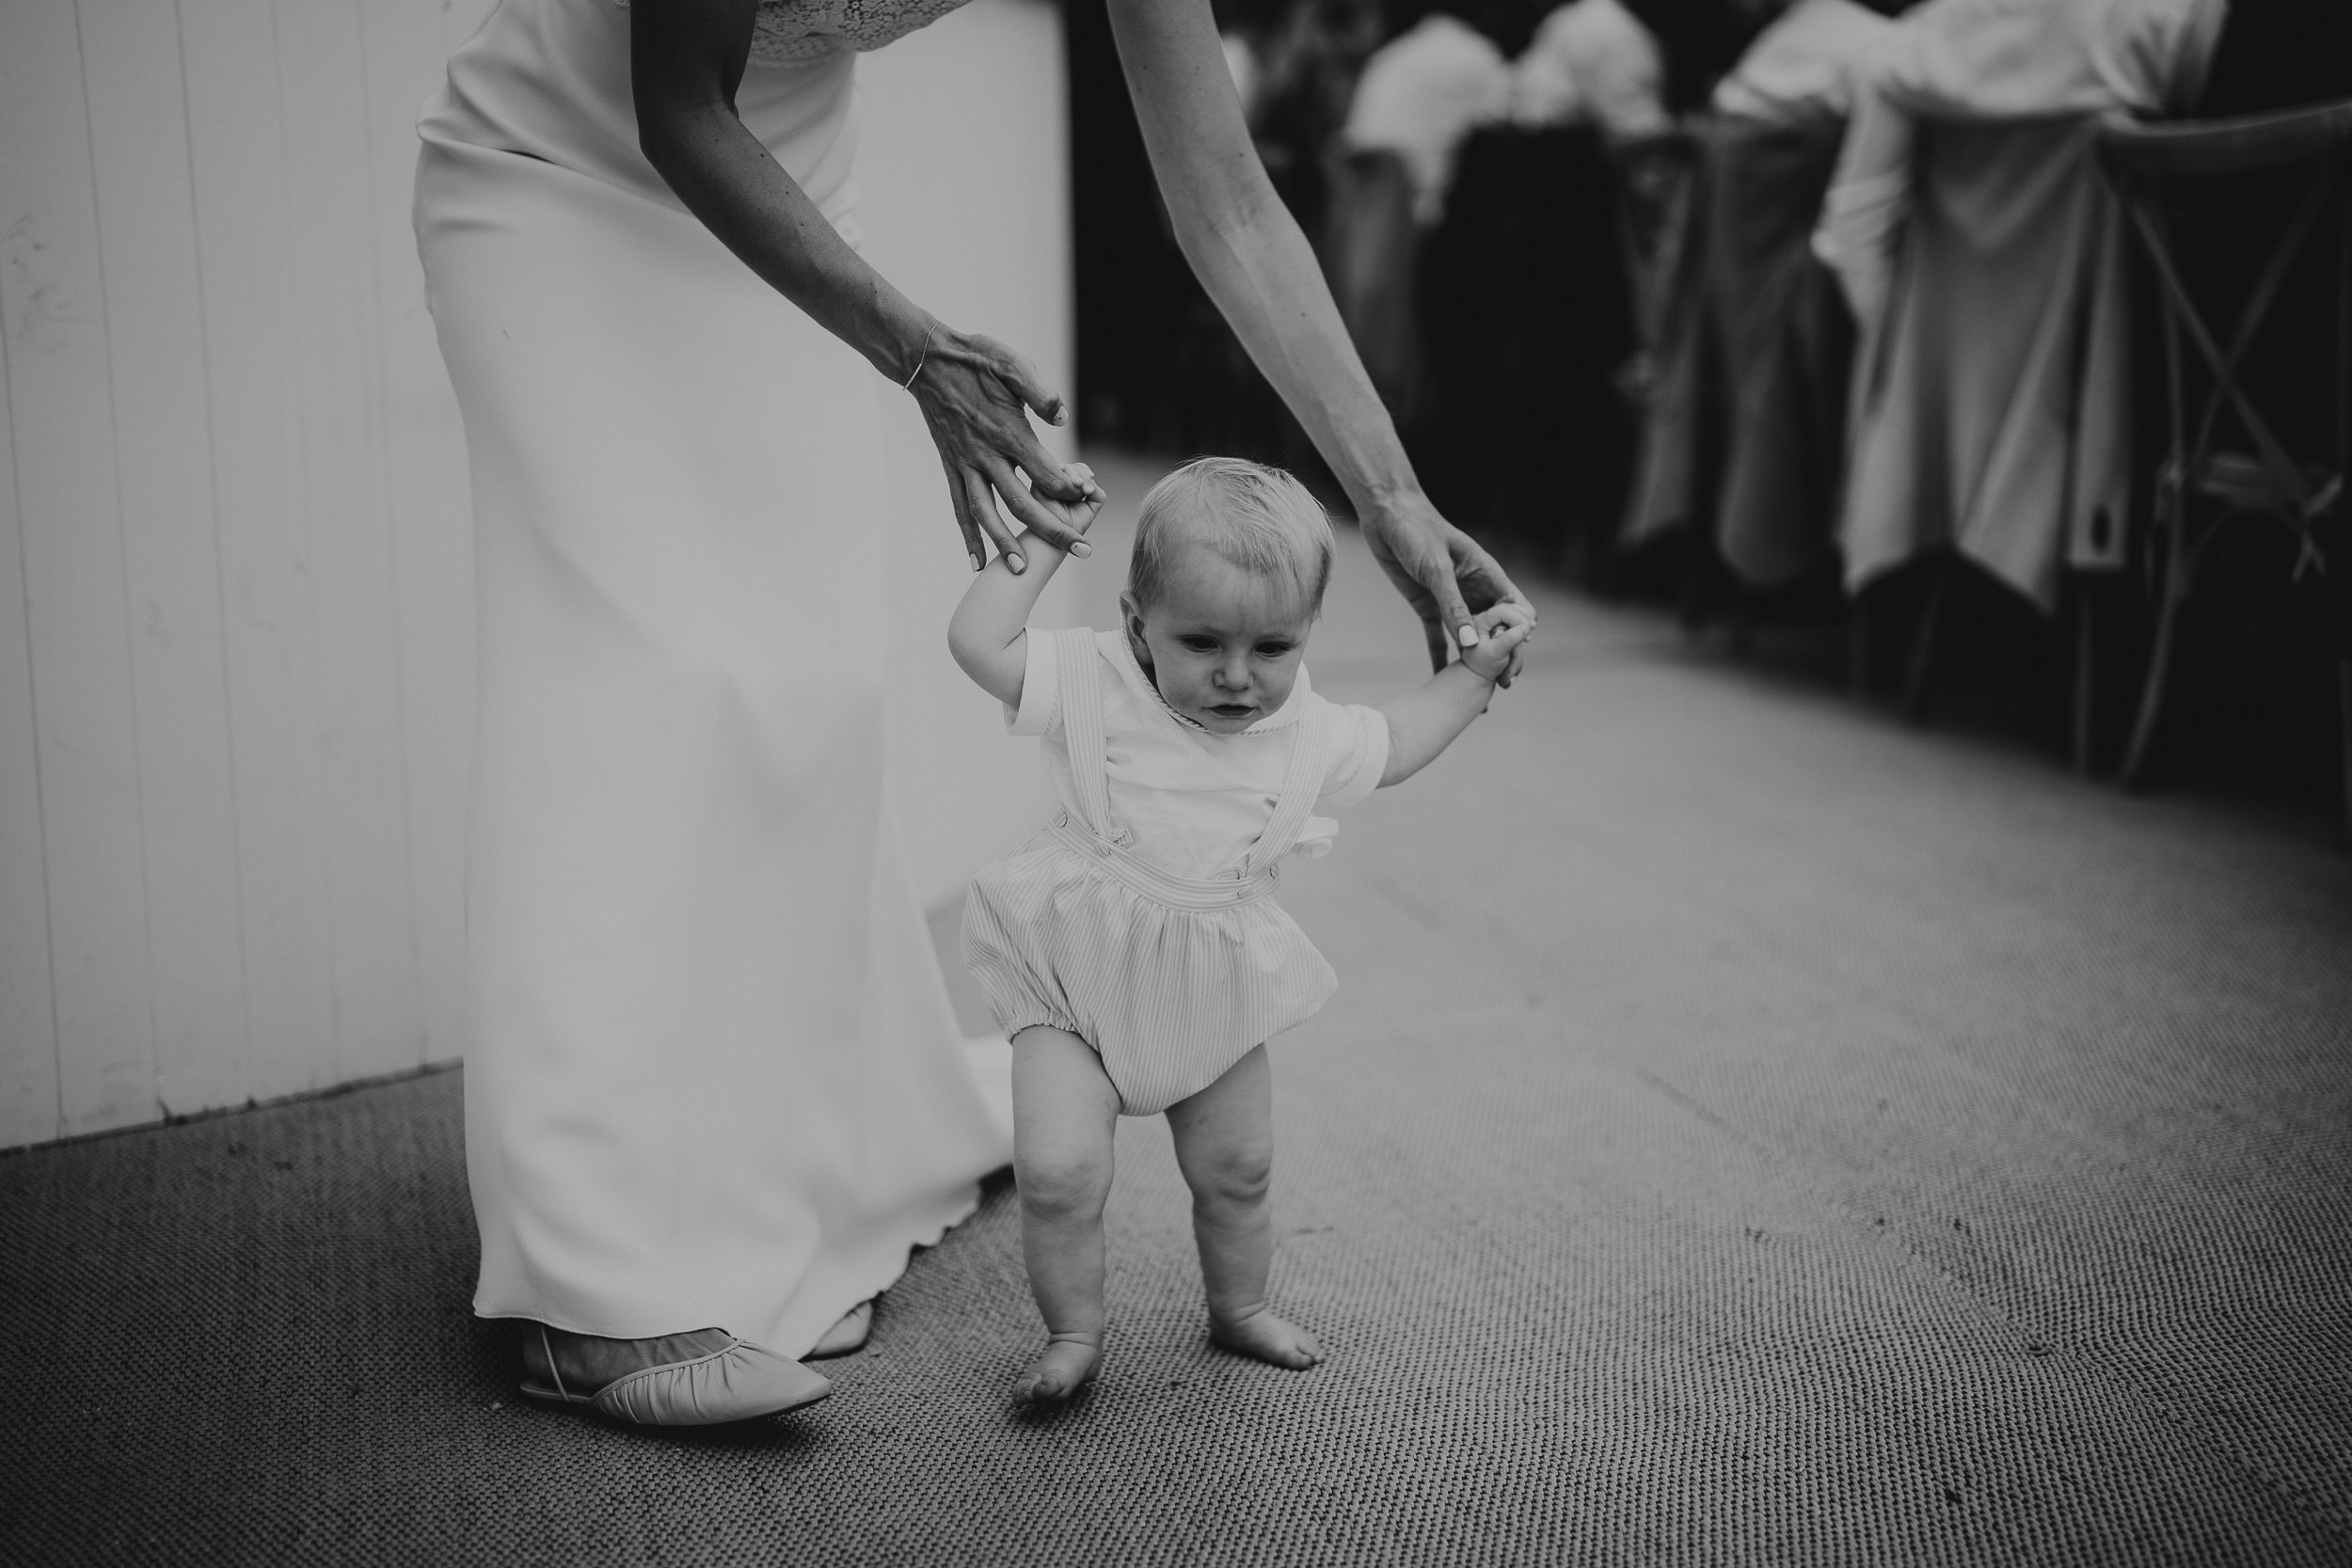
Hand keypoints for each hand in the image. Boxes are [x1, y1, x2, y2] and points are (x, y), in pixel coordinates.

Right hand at [908, 325, 1094, 574]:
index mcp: (1007, 432)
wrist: (928, 362)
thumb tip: (1062, 417)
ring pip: (986, 514)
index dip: (1069, 489)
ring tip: (1021, 571)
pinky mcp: (951, 468)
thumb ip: (1040, 393)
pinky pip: (959, 508)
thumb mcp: (1013, 365)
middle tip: (1082, 552)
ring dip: (1004, 543)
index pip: (1045, 472)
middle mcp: (986, 455)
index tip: (1088, 497)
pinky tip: (976, 561)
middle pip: (1022, 503)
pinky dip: (968, 536)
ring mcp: (965, 465)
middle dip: (1054, 530)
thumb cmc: (977, 359)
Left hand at [1358, 491, 1535, 681]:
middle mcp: (1475, 590)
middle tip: (1503, 685)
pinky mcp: (1428, 605)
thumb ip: (1454, 605)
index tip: (1512, 657)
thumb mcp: (1437, 568)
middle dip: (1502, 656)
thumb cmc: (1418, 530)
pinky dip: (1441, 657)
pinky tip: (1442, 680)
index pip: (1515, 610)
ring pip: (1471, 638)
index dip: (1518, 634)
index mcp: (1487, 575)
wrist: (1387, 514)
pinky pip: (1439, 637)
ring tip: (1481, 693)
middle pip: (1496, 630)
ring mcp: (1452, 600)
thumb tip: (1471, 645)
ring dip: (1475, 663)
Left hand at [1456, 603, 1531, 683]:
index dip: (1516, 618)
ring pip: (1516, 615)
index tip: (1526, 630)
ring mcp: (1495, 622)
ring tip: (1527, 638)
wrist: (1480, 673)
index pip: (1502, 610)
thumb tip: (1524, 627)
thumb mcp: (1496, 653)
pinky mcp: (1502, 626)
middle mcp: (1488, 618)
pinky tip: (1526, 637)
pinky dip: (1522, 629)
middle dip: (1522, 620)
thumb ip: (1509, 639)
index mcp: (1481, 622)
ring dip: (1523, 626)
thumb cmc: (1483, 664)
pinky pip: (1517, 622)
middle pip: (1511, 609)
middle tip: (1529, 633)